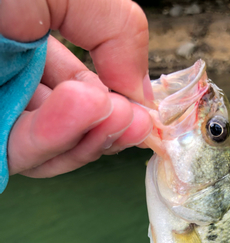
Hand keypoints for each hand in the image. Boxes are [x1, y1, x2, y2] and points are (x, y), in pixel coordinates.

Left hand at [0, 0, 152, 177]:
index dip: (118, 110)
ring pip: (50, 151)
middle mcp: (14, 86)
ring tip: (116, 115)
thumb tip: (141, 93)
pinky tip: (84, 110)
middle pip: (71, 131)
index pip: (85, 96)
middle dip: (108, 129)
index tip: (143, 117)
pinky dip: (55, 138)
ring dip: (88, 137)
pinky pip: (20, 153)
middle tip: (134, 123)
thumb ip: (117, 30)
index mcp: (33, 51)